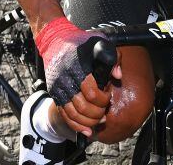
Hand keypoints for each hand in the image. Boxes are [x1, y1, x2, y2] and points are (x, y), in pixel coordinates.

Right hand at [35, 18, 121, 136]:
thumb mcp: (100, 42)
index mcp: (78, 67)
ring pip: (73, 114)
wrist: (55, 40)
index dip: (103, 99)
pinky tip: (87, 131)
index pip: (91, 92)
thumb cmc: (81, 42)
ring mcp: (58, 87)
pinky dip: (76, 126)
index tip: (108, 95)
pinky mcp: (54, 93)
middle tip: (104, 109)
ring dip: (88, 122)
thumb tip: (118, 76)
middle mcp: (66, 79)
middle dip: (97, 112)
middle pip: (83, 107)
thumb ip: (113, 58)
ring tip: (98, 120)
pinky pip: (65, 115)